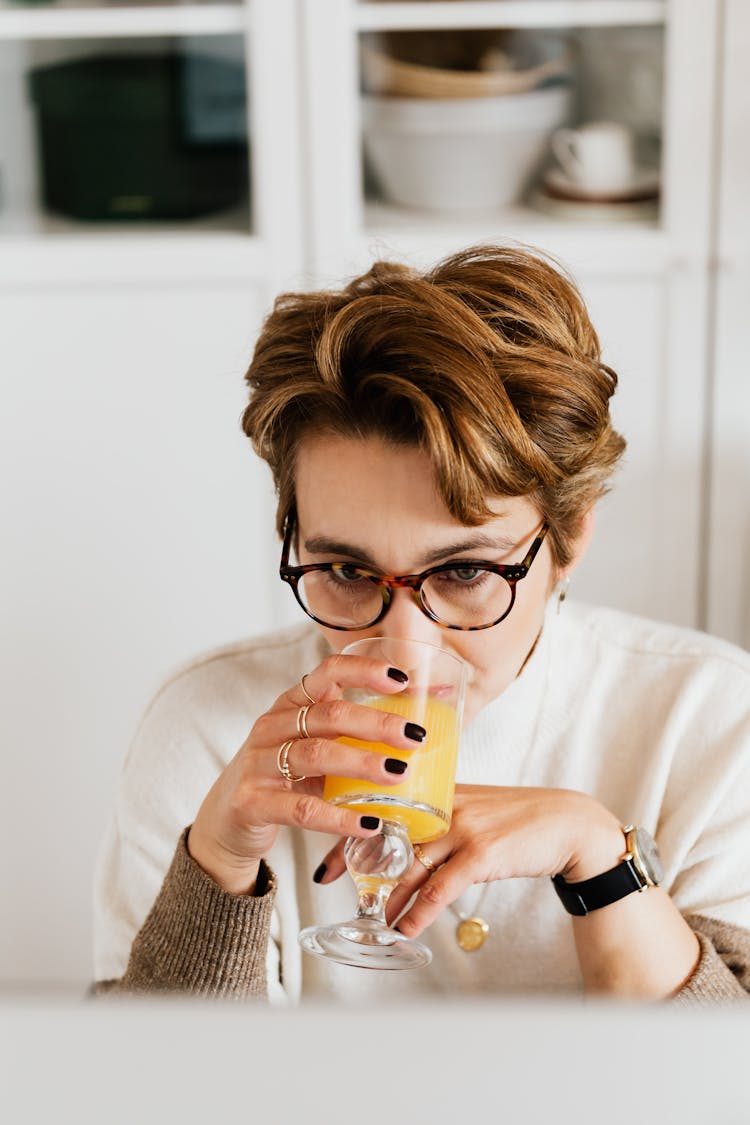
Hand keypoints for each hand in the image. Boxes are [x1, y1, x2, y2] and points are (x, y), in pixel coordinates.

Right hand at [187, 654, 424, 894]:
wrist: (225, 821)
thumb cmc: (282, 780)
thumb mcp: (313, 750)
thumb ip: (353, 738)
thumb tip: (420, 730)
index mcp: (291, 706)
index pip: (327, 672)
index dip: (364, 671)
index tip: (402, 679)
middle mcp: (273, 726)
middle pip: (329, 714)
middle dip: (376, 723)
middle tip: (415, 737)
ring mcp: (258, 763)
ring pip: (316, 755)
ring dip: (361, 762)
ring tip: (398, 773)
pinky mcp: (252, 802)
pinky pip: (301, 809)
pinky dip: (339, 817)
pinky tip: (368, 824)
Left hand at [314, 785, 623, 935]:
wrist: (569, 824)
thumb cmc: (521, 818)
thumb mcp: (475, 806)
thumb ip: (441, 815)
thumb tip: (408, 839)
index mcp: (439, 790)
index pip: (384, 807)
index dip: (350, 829)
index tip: (326, 848)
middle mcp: (445, 804)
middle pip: (389, 834)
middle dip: (353, 859)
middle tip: (325, 879)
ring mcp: (463, 827)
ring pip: (412, 865)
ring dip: (388, 895)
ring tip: (372, 915)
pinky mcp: (482, 852)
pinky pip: (441, 887)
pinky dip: (420, 911)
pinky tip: (406, 927)